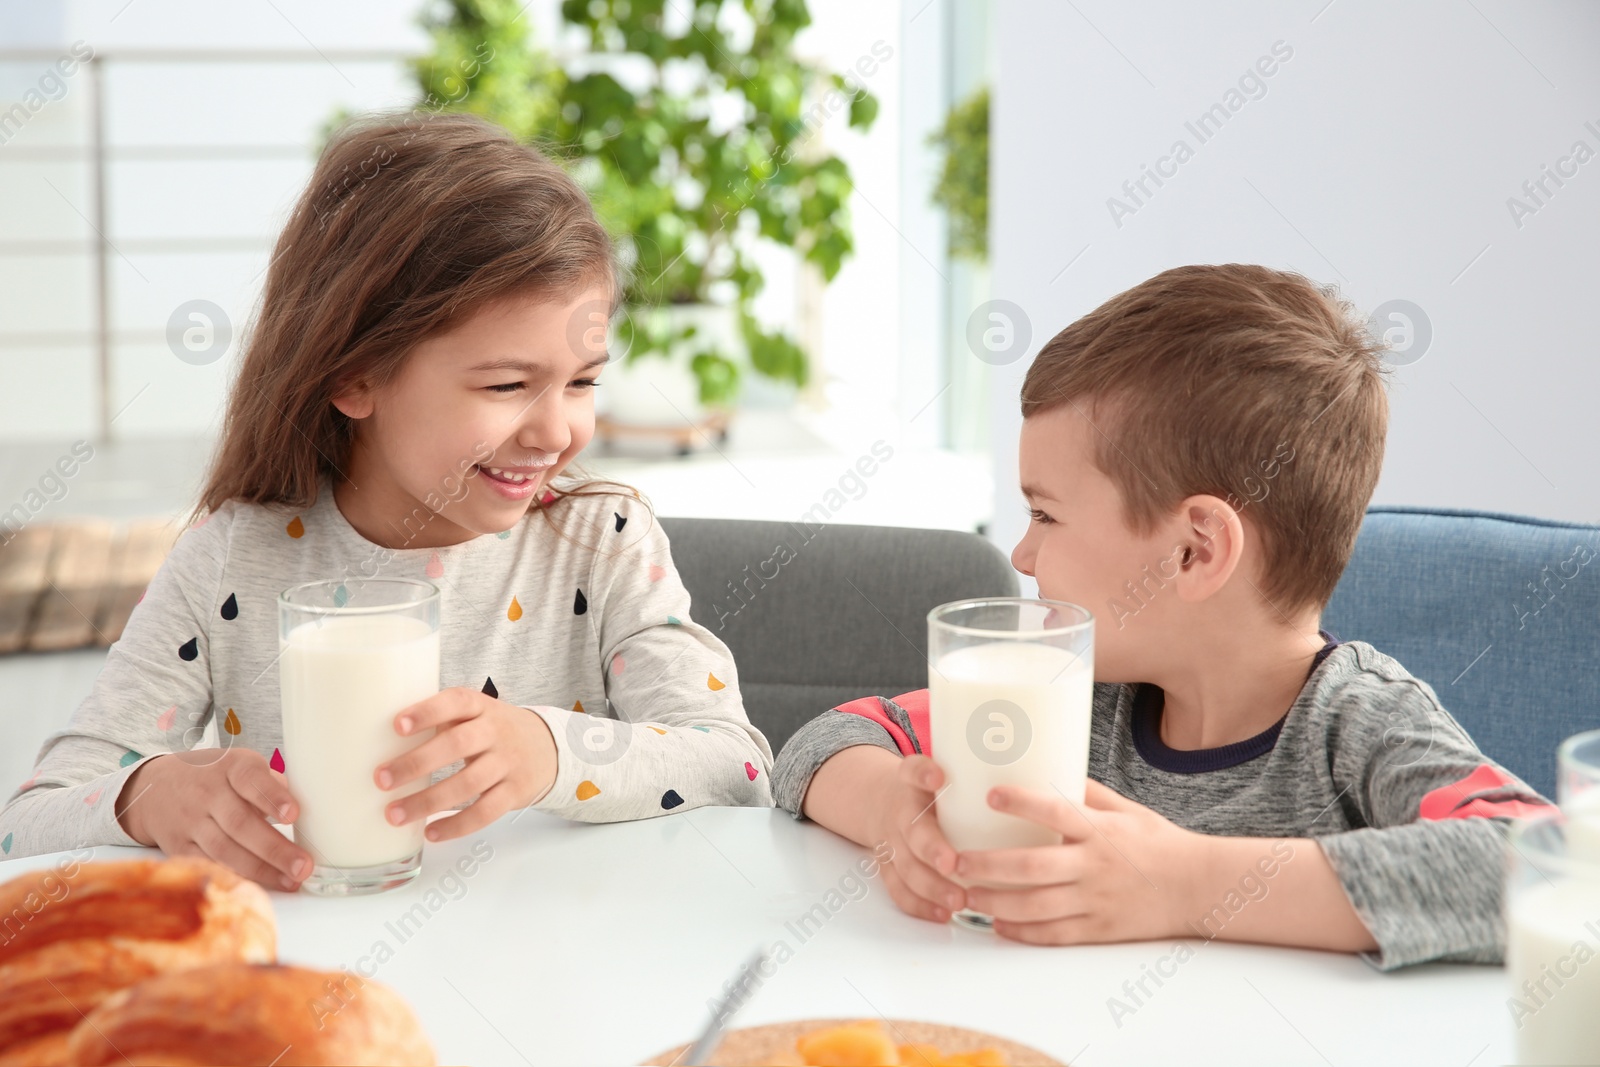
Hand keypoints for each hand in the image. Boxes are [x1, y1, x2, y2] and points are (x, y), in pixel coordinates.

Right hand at [116, 750, 312, 891]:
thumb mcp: (241, 765)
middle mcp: (208, 794)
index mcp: (231, 768)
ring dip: (261, 870)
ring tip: (291, 881)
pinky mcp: (179, 846)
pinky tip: (258, 886)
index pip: (251, 780)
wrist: (155, 787)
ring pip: (225, 850)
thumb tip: (306, 806)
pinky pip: (207, 864)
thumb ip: (271, 785)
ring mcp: (191, 821)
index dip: (272, 797)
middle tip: (304, 866)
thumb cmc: (215, 776)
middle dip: (275, 848)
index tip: (294, 814)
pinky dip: (233, 877)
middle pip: (241, 823)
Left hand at [375, 687, 557, 841]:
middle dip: (416, 763)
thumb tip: (376, 739)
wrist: (547, 747)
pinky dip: (457, 825)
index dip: (428, 712)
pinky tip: (430, 832)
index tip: (397, 725)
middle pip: (458, 745)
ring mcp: (508, 763)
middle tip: (380, 779)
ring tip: (394, 814)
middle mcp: (496, 732)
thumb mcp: (474, 714)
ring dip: (428, 801)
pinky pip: (485, 812)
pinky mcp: (515, 792)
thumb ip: (439, 720)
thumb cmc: (493, 730)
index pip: (456, 702)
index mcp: (480, 707)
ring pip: (468, 784)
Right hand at [869, 755, 967, 923]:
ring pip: (905, 867)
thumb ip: (983, 770)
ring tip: (957, 901)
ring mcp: (892, 842)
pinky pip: (899, 890)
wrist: (885, 802)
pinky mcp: (889, 868)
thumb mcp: (946, 771)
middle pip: (911, 829)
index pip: (913, 770)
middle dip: (932, 848)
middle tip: (953, 863)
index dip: (923, 773)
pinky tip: (942, 914)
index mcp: (914, 781)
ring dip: (930, 886)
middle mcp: (901, 811)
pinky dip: (920, 905)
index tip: (939, 777)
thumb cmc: (932, 791)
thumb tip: (1052, 769)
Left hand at [957, 780, 1200, 943]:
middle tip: (956, 860)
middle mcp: (1095, 866)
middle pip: (1032, 867)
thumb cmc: (1158, 843)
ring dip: (995, 902)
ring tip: (967, 894)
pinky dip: (1022, 932)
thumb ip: (1087, 793)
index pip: (1056, 811)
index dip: (1022, 803)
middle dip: (988, 865)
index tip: (990, 794)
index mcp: (1101, 830)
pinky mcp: (1099, 929)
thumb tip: (1048, 765)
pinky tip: (998, 925)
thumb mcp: (1126, 810)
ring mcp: (1096, 900)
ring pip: (1035, 905)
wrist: (1197, 887)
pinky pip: (1053, 934)